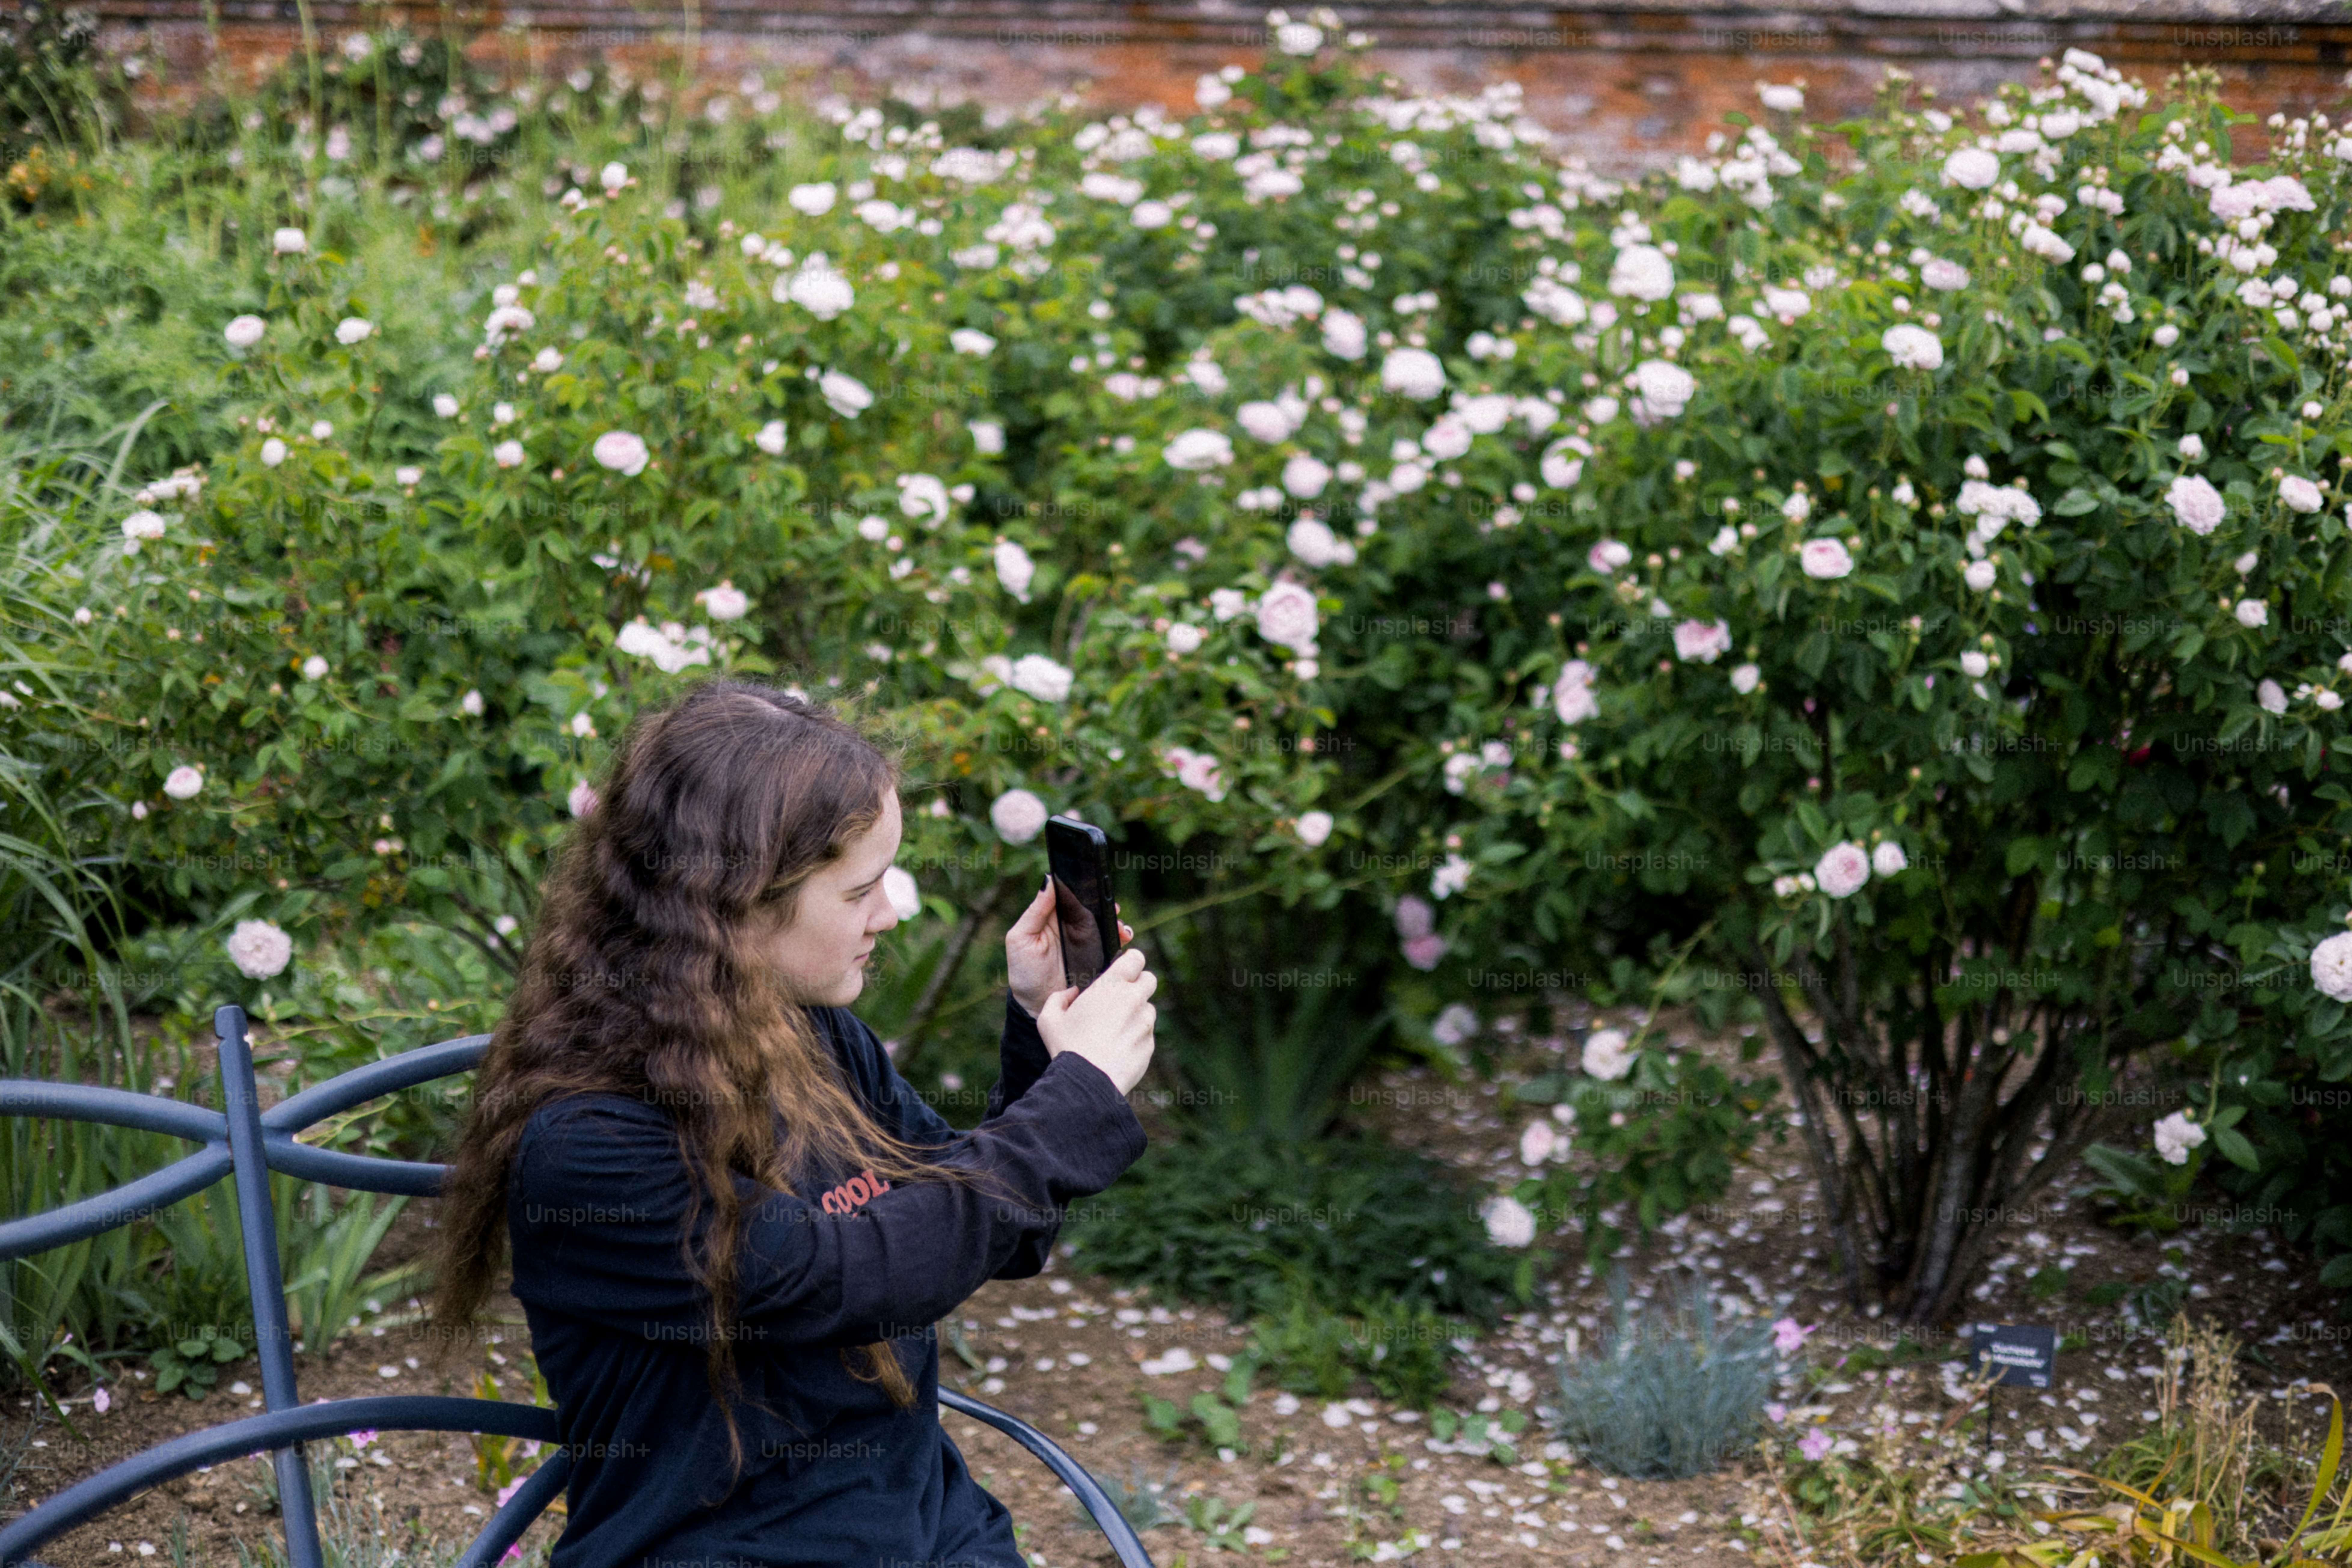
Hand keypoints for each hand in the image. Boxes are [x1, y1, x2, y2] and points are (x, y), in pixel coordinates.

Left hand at [1006, 879, 1132, 1018]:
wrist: (1036, 1006)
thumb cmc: (1024, 972)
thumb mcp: (1021, 938)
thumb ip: (1035, 910)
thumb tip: (1048, 880)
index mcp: (1053, 916)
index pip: (1071, 895)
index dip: (1084, 888)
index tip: (1095, 885)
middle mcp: (1071, 927)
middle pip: (1093, 908)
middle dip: (1106, 905)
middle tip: (1114, 908)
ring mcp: (1086, 942)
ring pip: (1106, 925)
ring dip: (1115, 922)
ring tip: (1120, 927)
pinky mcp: (1097, 958)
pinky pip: (1112, 945)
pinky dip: (1120, 939)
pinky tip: (1123, 939)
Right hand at [1034, 947, 1156, 1095]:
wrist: (1086, 1083)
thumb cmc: (1066, 1047)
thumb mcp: (1049, 1018)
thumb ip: (1059, 997)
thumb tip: (1072, 993)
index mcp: (1111, 986)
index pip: (1137, 958)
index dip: (1131, 962)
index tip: (1123, 970)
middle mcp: (1134, 1000)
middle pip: (1149, 980)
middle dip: (1137, 985)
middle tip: (1120, 998)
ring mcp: (1144, 1023)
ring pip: (1148, 1009)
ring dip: (1136, 1013)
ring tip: (1114, 1029)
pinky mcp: (1149, 1044)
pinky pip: (1147, 1034)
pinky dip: (1136, 1036)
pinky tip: (1117, 1048)